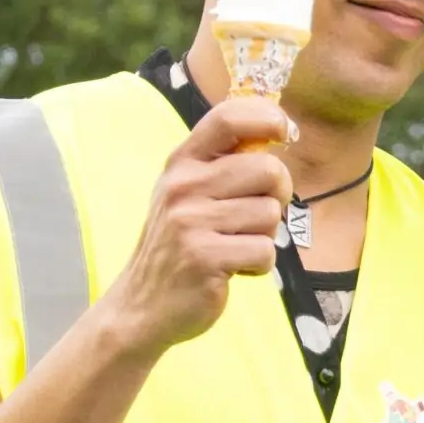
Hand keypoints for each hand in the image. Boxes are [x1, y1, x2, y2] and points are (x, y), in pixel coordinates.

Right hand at [98, 96, 294, 354]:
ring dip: (264, 237)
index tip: (282, 130)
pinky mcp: (205, 258)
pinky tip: (231, 270)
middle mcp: (184, 186)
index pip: (228, 118)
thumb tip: (276, 133)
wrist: (141, 306)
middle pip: (267, 170)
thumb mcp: (188, 195)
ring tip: (234, 247)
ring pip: (270, 214)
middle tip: (258, 216)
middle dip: (279, 194)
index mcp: (182, 164)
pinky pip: (265, 251)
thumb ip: (223, 165)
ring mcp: (191, 222)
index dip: (266, 117)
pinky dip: (258, 266)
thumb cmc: (178, 246)